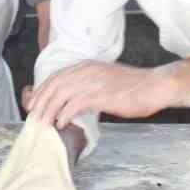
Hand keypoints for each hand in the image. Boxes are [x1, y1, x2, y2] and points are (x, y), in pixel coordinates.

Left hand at [25, 61, 172, 127]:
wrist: (156, 85)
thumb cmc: (135, 87)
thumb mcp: (106, 80)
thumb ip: (89, 85)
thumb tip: (74, 101)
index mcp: (88, 66)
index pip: (57, 76)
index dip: (42, 90)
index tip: (34, 104)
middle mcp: (87, 70)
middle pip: (55, 84)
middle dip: (41, 101)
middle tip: (33, 117)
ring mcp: (94, 81)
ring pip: (61, 93)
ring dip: (49, 109)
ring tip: (44, 123)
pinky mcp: (101, 94)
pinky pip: (75, 104)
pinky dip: (65, 114)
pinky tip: (62, 123)